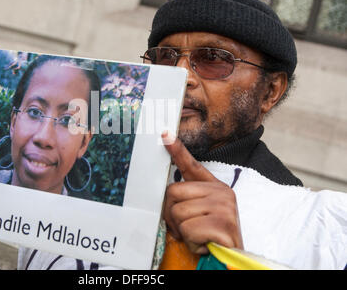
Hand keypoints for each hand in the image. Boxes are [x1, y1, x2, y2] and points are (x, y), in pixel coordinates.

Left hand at [162, 131, 242, 254]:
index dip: (177, 150)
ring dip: (182, 230)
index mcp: (215, 187)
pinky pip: (188, 228)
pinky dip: (190, 240)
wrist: (230, 260)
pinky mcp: (223, 224)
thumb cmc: (210, 235)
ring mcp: (225, 207)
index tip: (164, 134)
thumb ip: (185, 199)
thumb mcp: (196, 213)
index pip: (191, 165)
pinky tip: (203, 243)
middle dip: (172, 214)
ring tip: (197, 236)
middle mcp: (222, 193)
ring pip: (177, 212)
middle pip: (173, 192)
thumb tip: (165, 192)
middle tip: (186, 227)